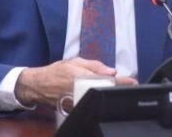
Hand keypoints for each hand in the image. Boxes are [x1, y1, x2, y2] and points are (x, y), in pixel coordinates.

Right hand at [14, 58, 137, 107]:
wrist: (38, 86)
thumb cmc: (56, 72)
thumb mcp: (75, 62)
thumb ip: (94, 65)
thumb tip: (111, 71)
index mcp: (81, 76)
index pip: (105, 79)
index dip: (120, 82)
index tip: (132, 82)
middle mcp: (80, 90)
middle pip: (104, 92)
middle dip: (117, 88)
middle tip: (127, 85)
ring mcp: (77, 101)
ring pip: (99, 99)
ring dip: (108, 94)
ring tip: (113, 88)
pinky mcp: (75, 109)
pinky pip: (90, 104)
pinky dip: (98, 100)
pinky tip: (101, 95)